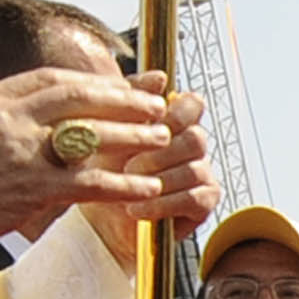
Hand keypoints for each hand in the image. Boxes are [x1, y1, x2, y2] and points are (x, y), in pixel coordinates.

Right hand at [0, 68, 178, 273]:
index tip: (122, 82)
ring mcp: (18, 151)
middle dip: (123, 96)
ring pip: (91, 133)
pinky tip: (147, 186)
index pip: (50, 78)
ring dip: (133, 134)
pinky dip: (123, 182)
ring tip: (163, 137)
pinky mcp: (27, 190)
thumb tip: (24, 125)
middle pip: (79, 94)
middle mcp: (6, 116)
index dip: (92, 79)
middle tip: (157, 100)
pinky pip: (89, 182)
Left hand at [81, 89, 219, 268]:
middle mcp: (192, 147)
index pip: (193, 105)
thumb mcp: (105, 131)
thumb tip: (159, 77)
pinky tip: (137, 208)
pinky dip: (163, 204)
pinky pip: (195, 198)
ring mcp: (201, 175)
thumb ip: (129, 100)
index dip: (176, 112)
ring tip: (128, 187)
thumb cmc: (101, 172)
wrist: (96, 221)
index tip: (150, 124)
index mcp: (174, 124)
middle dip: (161, 151)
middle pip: (196, 137)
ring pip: (195, 168)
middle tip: (128, 164)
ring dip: (159, 178)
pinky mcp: (202, 205)